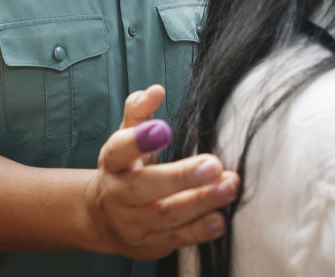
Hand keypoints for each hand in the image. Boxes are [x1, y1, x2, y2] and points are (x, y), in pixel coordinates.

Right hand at [84, 85, 238, 259]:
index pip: (119, 150)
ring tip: (229, 186)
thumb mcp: (125, 139)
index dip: (138, 141)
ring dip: (201, 201)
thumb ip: (139, 112)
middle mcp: (118, 195)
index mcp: (112, 163)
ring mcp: (133, 223)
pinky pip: (177, 238)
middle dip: (182, 177)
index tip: (163, 130)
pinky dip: (199, 230)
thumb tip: (155, 90)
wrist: (105, 219)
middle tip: (213, 164)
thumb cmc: (125, 169)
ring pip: (166, 214)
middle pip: (146, 187)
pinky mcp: (150, 245)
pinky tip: (219, 219)